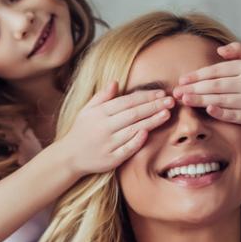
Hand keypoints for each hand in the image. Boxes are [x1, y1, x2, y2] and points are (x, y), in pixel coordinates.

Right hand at [53, 81, 172, 176]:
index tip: (161, 93)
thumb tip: (116, 82)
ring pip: (133, 130)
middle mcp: (104, 127)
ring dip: (151, 121)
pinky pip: (127, 149)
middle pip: (133, 114)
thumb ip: (102, 97)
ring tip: (167, 114)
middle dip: (154, 106)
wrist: (68, 157)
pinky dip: (137, 141)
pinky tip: (148, 133)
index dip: (145, 97)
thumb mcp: (87, 111)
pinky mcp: (110, 159)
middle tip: (171, 101)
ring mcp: (108, 144)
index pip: (127, 101)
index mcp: (99, 113)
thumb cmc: (81, 131)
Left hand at [172, 42, 240, 128]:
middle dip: (194, 88)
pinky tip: (207, 109)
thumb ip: (237, 50)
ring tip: (184, 100)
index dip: (198, 75)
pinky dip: (220, 112)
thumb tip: (219, 50)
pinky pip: (233, 115)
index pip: (217, 71)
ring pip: (221, 100)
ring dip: (200, 100)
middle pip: (216, 86)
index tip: (182, 79)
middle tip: (177, 92)